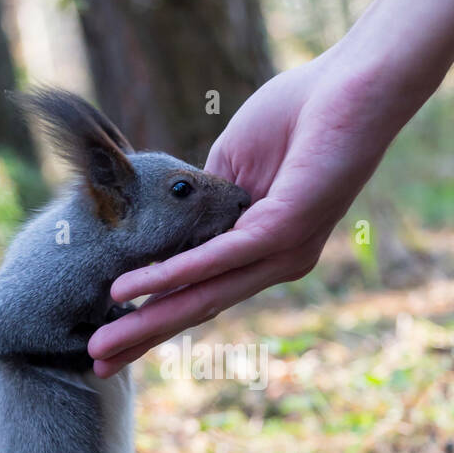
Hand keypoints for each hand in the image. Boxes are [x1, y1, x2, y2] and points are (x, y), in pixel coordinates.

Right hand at [87, 0, 453, 374]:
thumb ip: (202, 202)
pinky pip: (216, 258)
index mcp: (265, 250)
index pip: (202, 294)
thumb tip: (165, 224)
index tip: (112, 342)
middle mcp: (276, 262)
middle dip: (145, 337)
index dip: (155, 318)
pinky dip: (170, 275)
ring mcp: (283, 251)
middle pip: (199, 308)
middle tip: (98, 365)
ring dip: (148, 321)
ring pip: (203, 295)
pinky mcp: (285, 229)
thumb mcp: (233, 166)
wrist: (355, 86)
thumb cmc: (301, 114)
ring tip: (103, 344)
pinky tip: (131, 289)